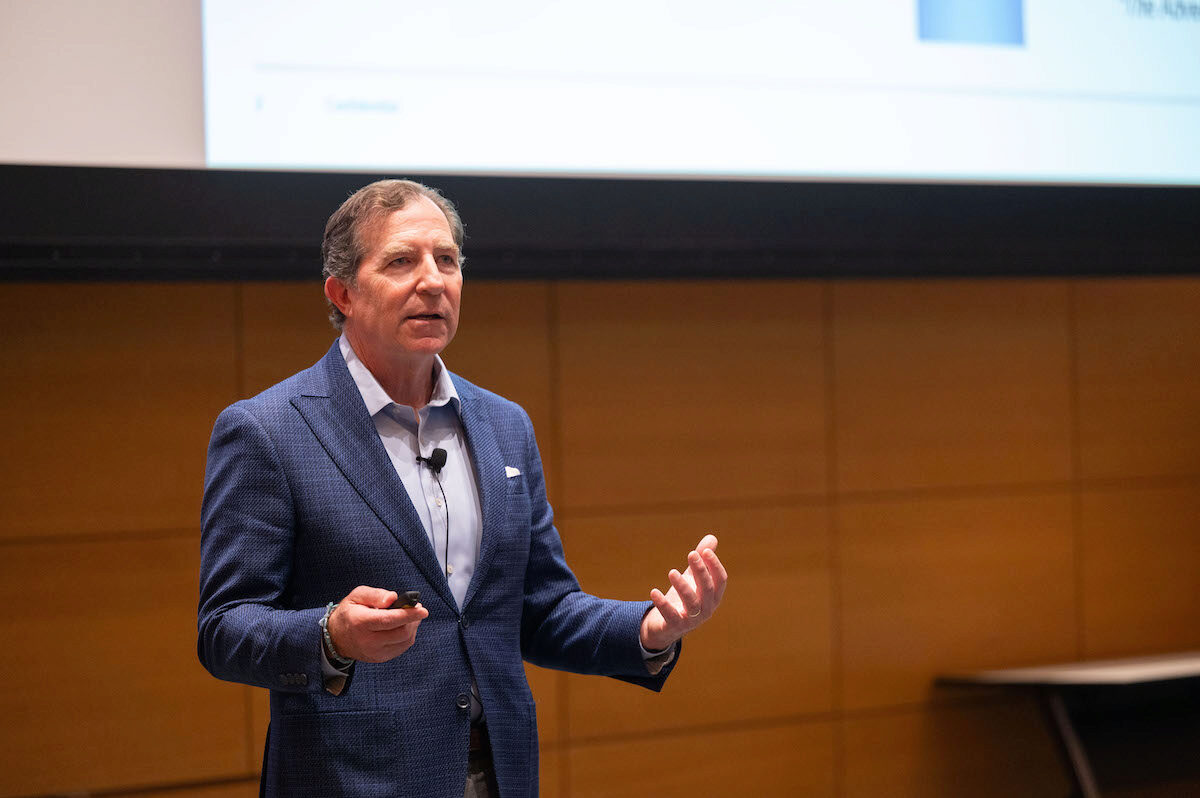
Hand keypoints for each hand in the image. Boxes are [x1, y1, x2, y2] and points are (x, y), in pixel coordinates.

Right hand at [327, 585, 428, 662]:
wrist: (336, 638)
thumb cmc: (349, 613)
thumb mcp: (357, 596)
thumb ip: (375, 594)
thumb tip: (393, 597)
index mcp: (361, 623)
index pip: (389, 620)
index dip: (408, 615)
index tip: (423, 610)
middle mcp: (368, 641)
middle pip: (401, 632)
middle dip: (413, 619)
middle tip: (417, 608)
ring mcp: (374, 652)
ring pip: (405, 641)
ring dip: (412, 627)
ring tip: (410, 616)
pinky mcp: (380, 658)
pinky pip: (402, 647)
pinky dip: (407, 636)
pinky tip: (403, 627)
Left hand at [640, 534, 727, 651]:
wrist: (666, 626)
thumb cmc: (684, 598)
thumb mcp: (692, 577)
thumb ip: (701, 560)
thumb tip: (712, 538)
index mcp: (714, 596)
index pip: (720, 580)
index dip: (715, 566)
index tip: (705, 551)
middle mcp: (707, 609)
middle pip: (707, 589)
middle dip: (700, 571)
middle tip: (691, 554)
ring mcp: (692, 619)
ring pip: (691, 603)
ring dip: (682, 586)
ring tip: (671, 572)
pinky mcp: (675, 626)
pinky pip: (670, 615)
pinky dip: (663, 604)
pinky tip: (654, 591)